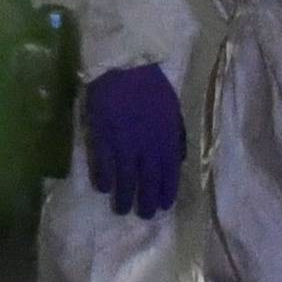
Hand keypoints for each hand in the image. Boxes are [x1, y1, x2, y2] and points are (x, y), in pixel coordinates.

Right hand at [84, 63, 184, 218]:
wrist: (123, 66)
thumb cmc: (150, 85)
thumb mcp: (172, 108)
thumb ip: (176, 135)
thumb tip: (179, 159)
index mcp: (167, 136)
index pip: (169, 172)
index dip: (167, 191)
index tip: (164, 206)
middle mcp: (148, 145)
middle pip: (149, 181)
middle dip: (147, 202)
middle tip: (144, 216)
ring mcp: (124, 144)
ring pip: (125, 180)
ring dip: (124, 198)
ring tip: (122, 210)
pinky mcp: (102, 140)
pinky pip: (103, 167)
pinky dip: (103, 180)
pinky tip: (103, 189)